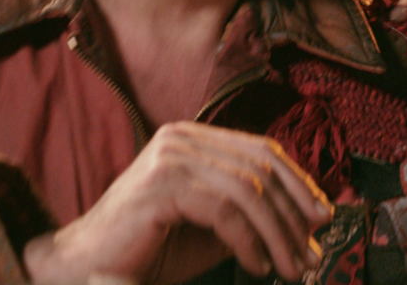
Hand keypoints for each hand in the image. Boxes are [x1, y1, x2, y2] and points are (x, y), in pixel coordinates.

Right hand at [22, 122, 332, 284]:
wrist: (84, 269)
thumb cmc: (149, 251)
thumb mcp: (213, 230)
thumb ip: (253, 218)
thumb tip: (311, 221)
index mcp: (192, 139)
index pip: (261, 151)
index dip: (299, 183)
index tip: (322, 219)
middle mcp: (181, 137)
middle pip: (261, 166)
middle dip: (294, 212)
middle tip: (311, 253)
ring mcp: (169, 157)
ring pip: (249, 190)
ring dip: (278, 234)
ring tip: (290, 268)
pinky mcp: (162, 184)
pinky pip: (225, 210)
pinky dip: (250, 242)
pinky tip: (257, 266)